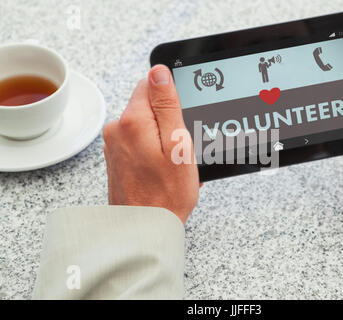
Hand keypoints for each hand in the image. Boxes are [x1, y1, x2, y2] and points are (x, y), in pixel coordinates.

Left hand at [103, 65, 199, 223]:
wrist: (146, 227)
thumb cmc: (166, 193)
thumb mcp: (177, 143)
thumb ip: (167, 104)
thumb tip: (158, 72)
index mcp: (132, 121)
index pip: (151, 85)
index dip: (172, 99)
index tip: (180, 119)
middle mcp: (117, 130)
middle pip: (148, 106)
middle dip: (168, 121)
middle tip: (179, 147)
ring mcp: (114, 145)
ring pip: (145, 125)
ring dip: (162, 138)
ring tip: (172, 163)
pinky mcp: (117, 158)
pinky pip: (139, 142)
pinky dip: (153, 150)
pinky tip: (163, 170)